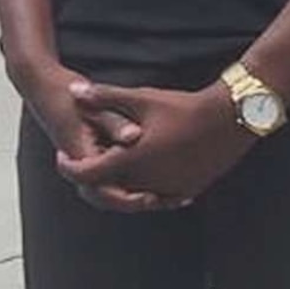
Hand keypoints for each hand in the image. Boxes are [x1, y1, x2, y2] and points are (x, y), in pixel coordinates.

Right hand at [11, 59, 163, 212]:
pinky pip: (111, 173)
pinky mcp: (92, 152)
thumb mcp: (91, 106)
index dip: (128, 200)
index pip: (103, 191)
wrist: (43, 87)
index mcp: (80, 156)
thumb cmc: (65, 94)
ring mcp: (86, 159)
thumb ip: (114, 123)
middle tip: (162, 199)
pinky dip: (130, 177)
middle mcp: (82, 163)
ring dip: (134, 191)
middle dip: (134, 201)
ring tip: (165, 192)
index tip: (151, 197)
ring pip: (110, 187)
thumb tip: (134, 136)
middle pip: (108, 197)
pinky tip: (154, 171)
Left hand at [59, 83, 255, 206]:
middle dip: (90, 177)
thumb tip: (72, 91)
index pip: (86, 174)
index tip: (61, 156)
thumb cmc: (182, 107)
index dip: (68, 167)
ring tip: (109, 164)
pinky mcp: (186, 191)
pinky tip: (141, 173)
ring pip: (132, 196)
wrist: (229, 120)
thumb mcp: (140, 99)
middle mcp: (147, 182)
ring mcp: (168, 190)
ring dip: (117, 184)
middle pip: (106, 190)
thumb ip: (103, 97)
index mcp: (130, 161)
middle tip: (82, 161)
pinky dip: (144, 189)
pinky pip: (157, 197)